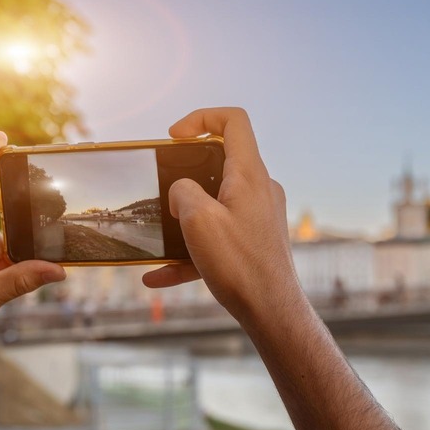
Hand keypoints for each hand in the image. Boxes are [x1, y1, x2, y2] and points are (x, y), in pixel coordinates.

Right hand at [142, 108, 303, 325]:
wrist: (271, 312)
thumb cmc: (240, 265)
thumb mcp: (198, 220)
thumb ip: (183, 191)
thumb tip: (181, 191)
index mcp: (250, 175)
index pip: (233, 121)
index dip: (201, 118)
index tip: (173, 137)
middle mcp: (260, 189)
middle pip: (221, 161)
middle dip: (185, 173)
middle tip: (162, 187)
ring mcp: (260, 215)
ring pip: (215, 204)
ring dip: (185, 218)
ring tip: (158, 238)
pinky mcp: (255, 240)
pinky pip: (218, 237)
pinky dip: (190, 252)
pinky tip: (159, 276)